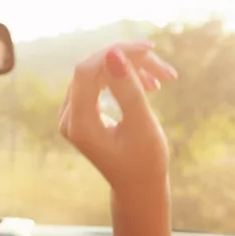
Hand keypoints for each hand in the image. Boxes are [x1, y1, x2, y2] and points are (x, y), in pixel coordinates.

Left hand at [58, 42, 177, 197]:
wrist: (138, 186)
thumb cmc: (144, 162)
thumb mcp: (141, 126)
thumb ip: (127, 89)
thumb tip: (113, 53)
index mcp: (79, 124)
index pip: (87, 71)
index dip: (116, 53)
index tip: (149, 49)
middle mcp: (69, 117)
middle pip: (94, 69)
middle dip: (130, 62)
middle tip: (166, 70)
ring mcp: (73, 114)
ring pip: (99, 73)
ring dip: (131, 70)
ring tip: (162, 80)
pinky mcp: (82, 111)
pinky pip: (100, 82)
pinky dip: (124, 79)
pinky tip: (149, 85)